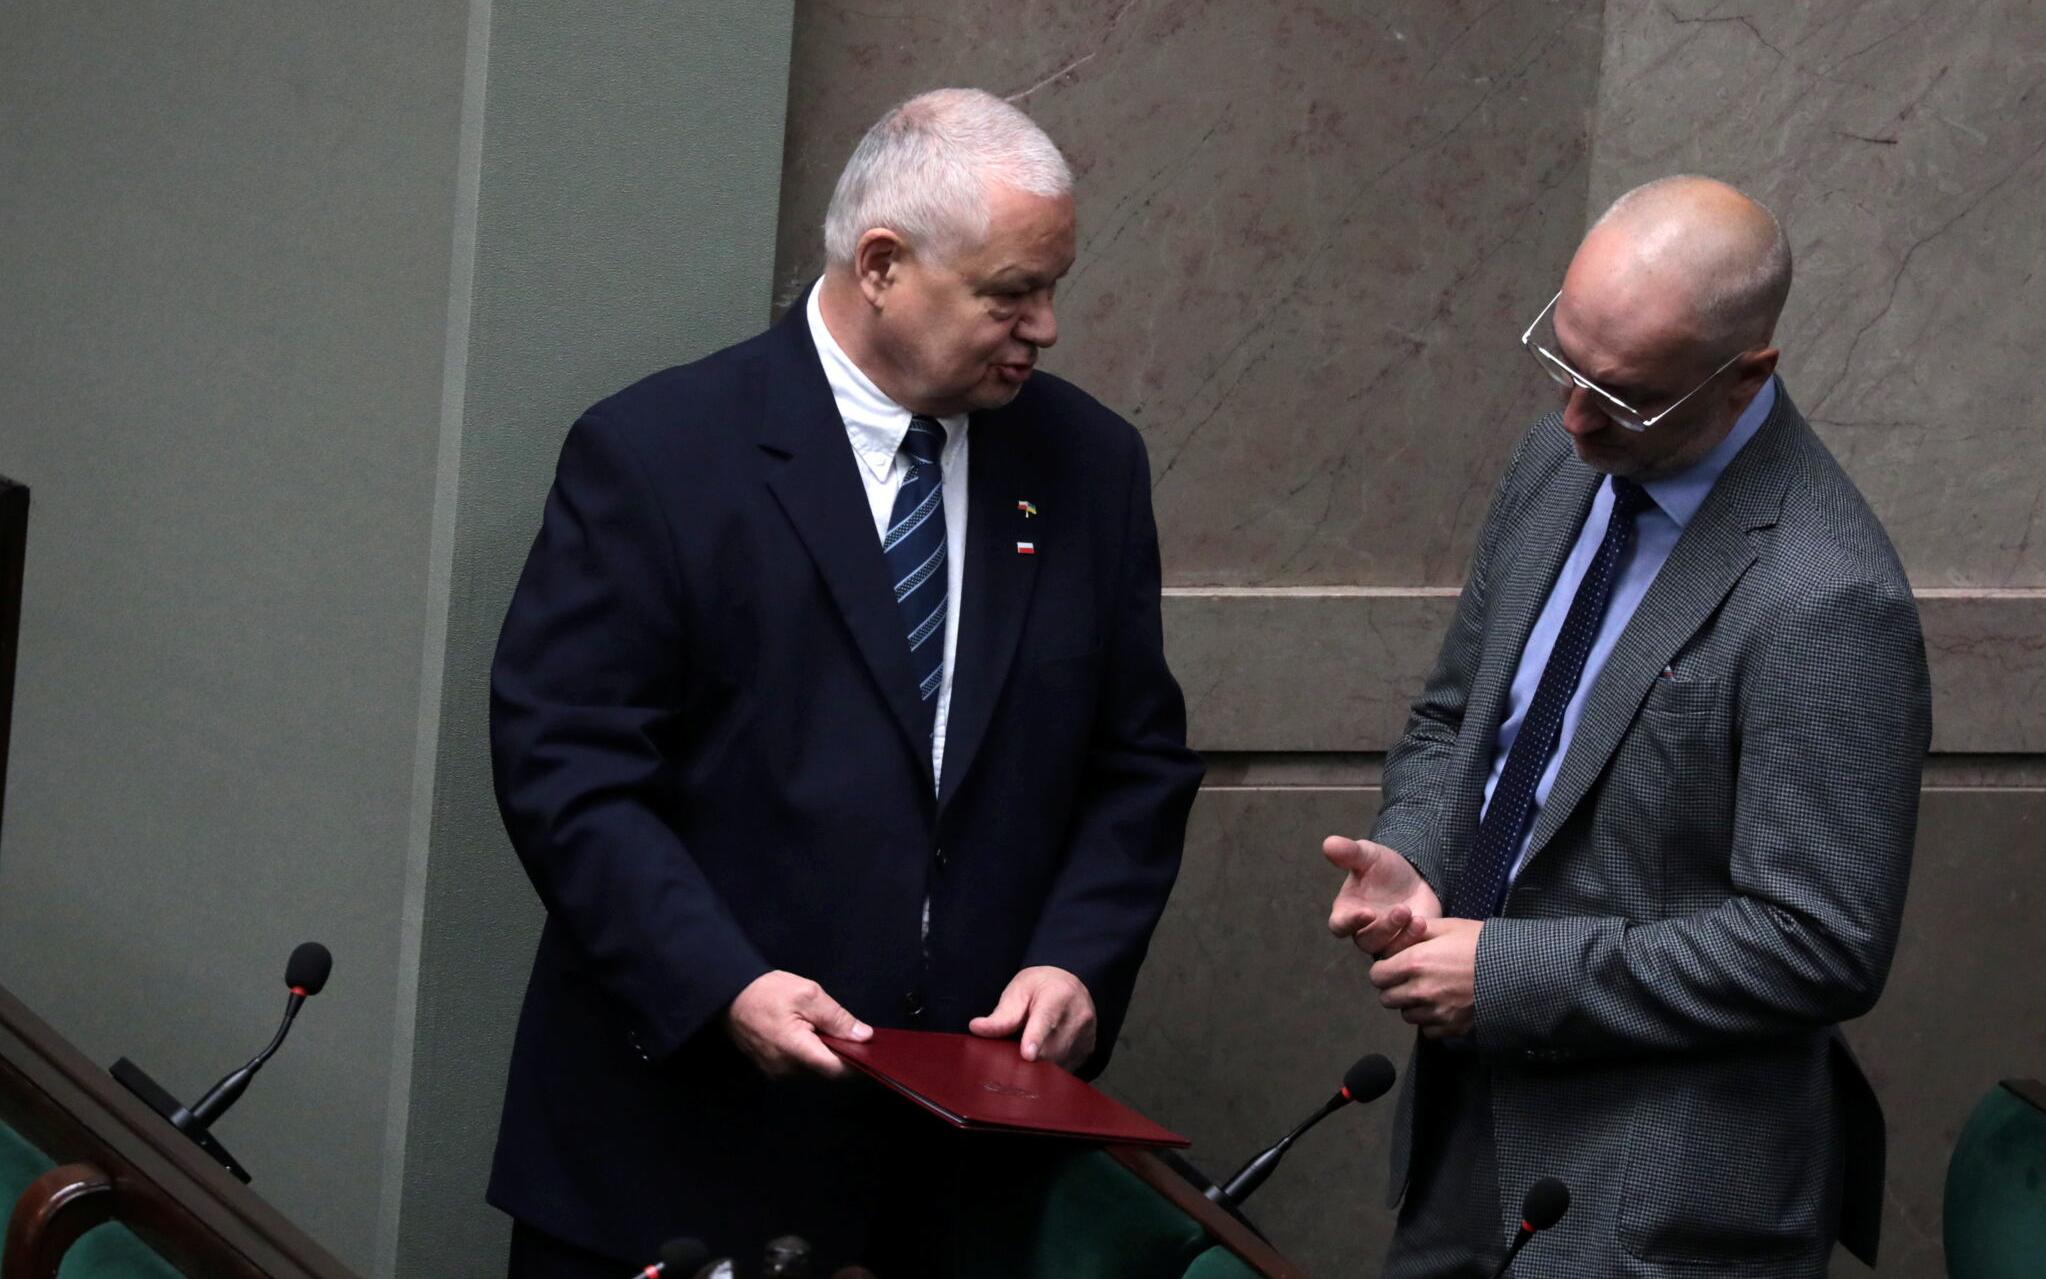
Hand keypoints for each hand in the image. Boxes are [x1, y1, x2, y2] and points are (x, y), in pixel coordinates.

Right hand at [724, 971, 871, 1078]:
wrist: (728, 994)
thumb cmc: (766, 991)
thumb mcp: (809, 995)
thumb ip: (838, 1019)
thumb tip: (864, 1036)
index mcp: (796, 1050)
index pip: (836, 1070)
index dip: (856, 1062)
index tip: (868, 1049)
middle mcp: (785, 1069)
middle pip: (825, 1071)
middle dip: (840, 1054)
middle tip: (845, 1030)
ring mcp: (775, 1071)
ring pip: (812, 1069)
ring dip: (822, 1053)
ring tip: (820, 1028)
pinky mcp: (769, 1068)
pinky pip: (797, 1066)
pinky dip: (808, 1053)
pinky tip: (806, 1034)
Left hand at [968, 966, 1096, 1069]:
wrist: (1073, 988)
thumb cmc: (1042, 987)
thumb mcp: (1019, 990)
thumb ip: (1001, 1014)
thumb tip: (977, 1028)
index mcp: (1058, 995)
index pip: (1046, 1019)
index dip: (1035, 1038)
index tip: (1027, 1055)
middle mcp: (1078, 1017)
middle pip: (1050, 1048)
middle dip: (1027, 1058)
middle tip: (1010, 1053)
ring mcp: (1085, 1037)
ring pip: (1056, 1063)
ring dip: (1037, 1065)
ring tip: (1027, 1049)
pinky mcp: (1087, 1053)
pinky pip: (1064, 1070)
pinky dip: (1048, 1069)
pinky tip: (1041, 1056)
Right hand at [1324, 835, 1442, 957]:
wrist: (1413, 877)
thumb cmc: (1383, 868)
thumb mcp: (1368, 855)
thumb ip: (1349, 852)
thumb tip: (1328, 843)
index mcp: (1346, 912)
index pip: (1339, 925)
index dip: (1350, 922)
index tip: (1367, 912)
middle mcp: (1363, 931)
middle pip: (1366, 941)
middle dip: (1385, 927)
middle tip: (1402, 909)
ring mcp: (1385, 941)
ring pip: (1387, 950)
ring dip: (1401, 936)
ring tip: (1415, 917)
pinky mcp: (1406, 945)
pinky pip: (1407, 952)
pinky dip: (1415, 939)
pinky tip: (1423, 922)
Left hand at [1369, 917, 1480, 1038]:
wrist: (1518, 970)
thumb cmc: (1482, 944)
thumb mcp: (1448, 927)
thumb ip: (1417, 931)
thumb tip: (1398, 934)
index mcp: (1415, 963)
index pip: (1377, 976)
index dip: (1384, 970)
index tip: (1394, 966)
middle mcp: (1420, 991)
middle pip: (1387, 999)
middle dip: (1394, 988)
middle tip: (1410, 979)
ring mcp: (1436, 1013)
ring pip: (1407, 1015)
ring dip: (1412, 1005)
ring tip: (1430, 991)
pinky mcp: (1452, 1028)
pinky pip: (1428, 1030)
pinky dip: (1431, 1021)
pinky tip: (1444, 1005)